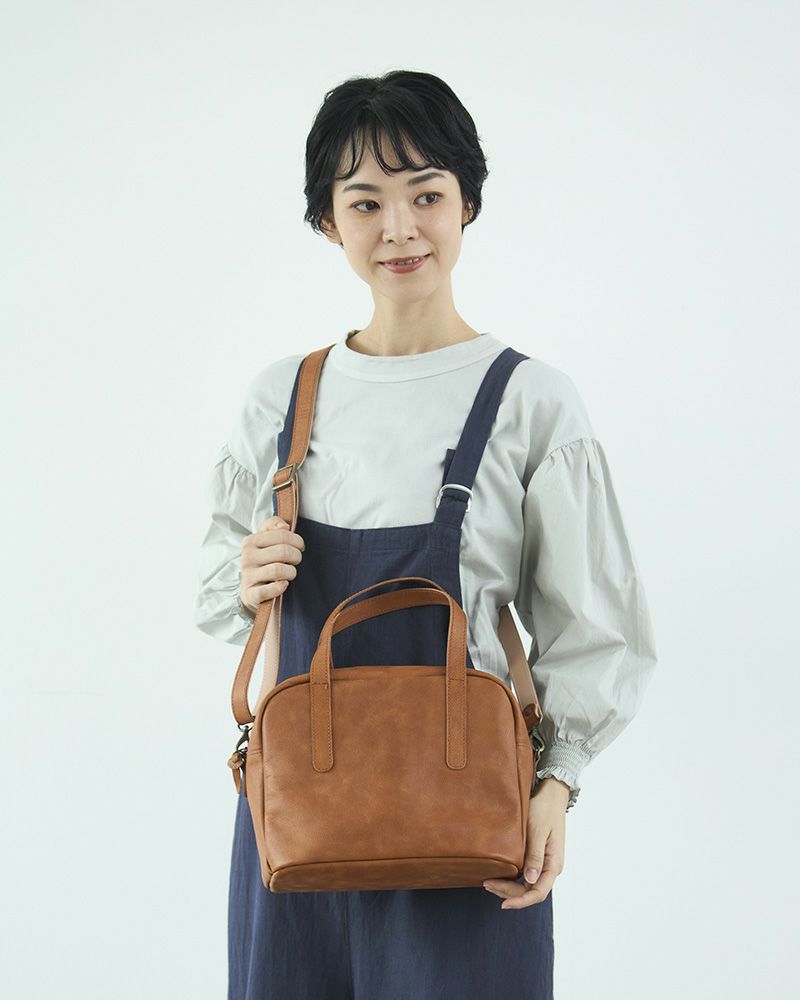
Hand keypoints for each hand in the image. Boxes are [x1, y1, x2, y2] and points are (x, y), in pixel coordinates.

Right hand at [239, 515, 305, 612]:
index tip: (299, 547)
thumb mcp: (266, 540)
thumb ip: (273, 526)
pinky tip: (282, 585)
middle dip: (296, 557)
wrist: (251, 591)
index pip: (282, 535)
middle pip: (283, 551)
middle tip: (295, 561)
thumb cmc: (263, 562)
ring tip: (290, 573)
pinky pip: (268, 590)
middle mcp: (247, 557)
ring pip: (278, 570)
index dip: (297, 541)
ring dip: (291, 572)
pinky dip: (280, 587)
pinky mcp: (249, 593)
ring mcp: (247, 576)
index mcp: (251, 541)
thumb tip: (284, 526)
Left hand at [482, 776, 569, 908]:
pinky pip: (526, 874)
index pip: (538, 893)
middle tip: (486, 884)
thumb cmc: (544, 810)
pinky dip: (512, 877)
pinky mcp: (538, 856)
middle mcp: (551, 867)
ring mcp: (544, 862)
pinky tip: (499, 874)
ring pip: (527, 885)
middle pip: (530, 891)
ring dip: (509, 887)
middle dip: (509, 893)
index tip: (503, 904)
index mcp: (554, 864)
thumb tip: (530, 881)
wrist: (551, 794)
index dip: (520, 902)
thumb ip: (534, 856)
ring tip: (488, 882)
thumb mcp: (537, 831)